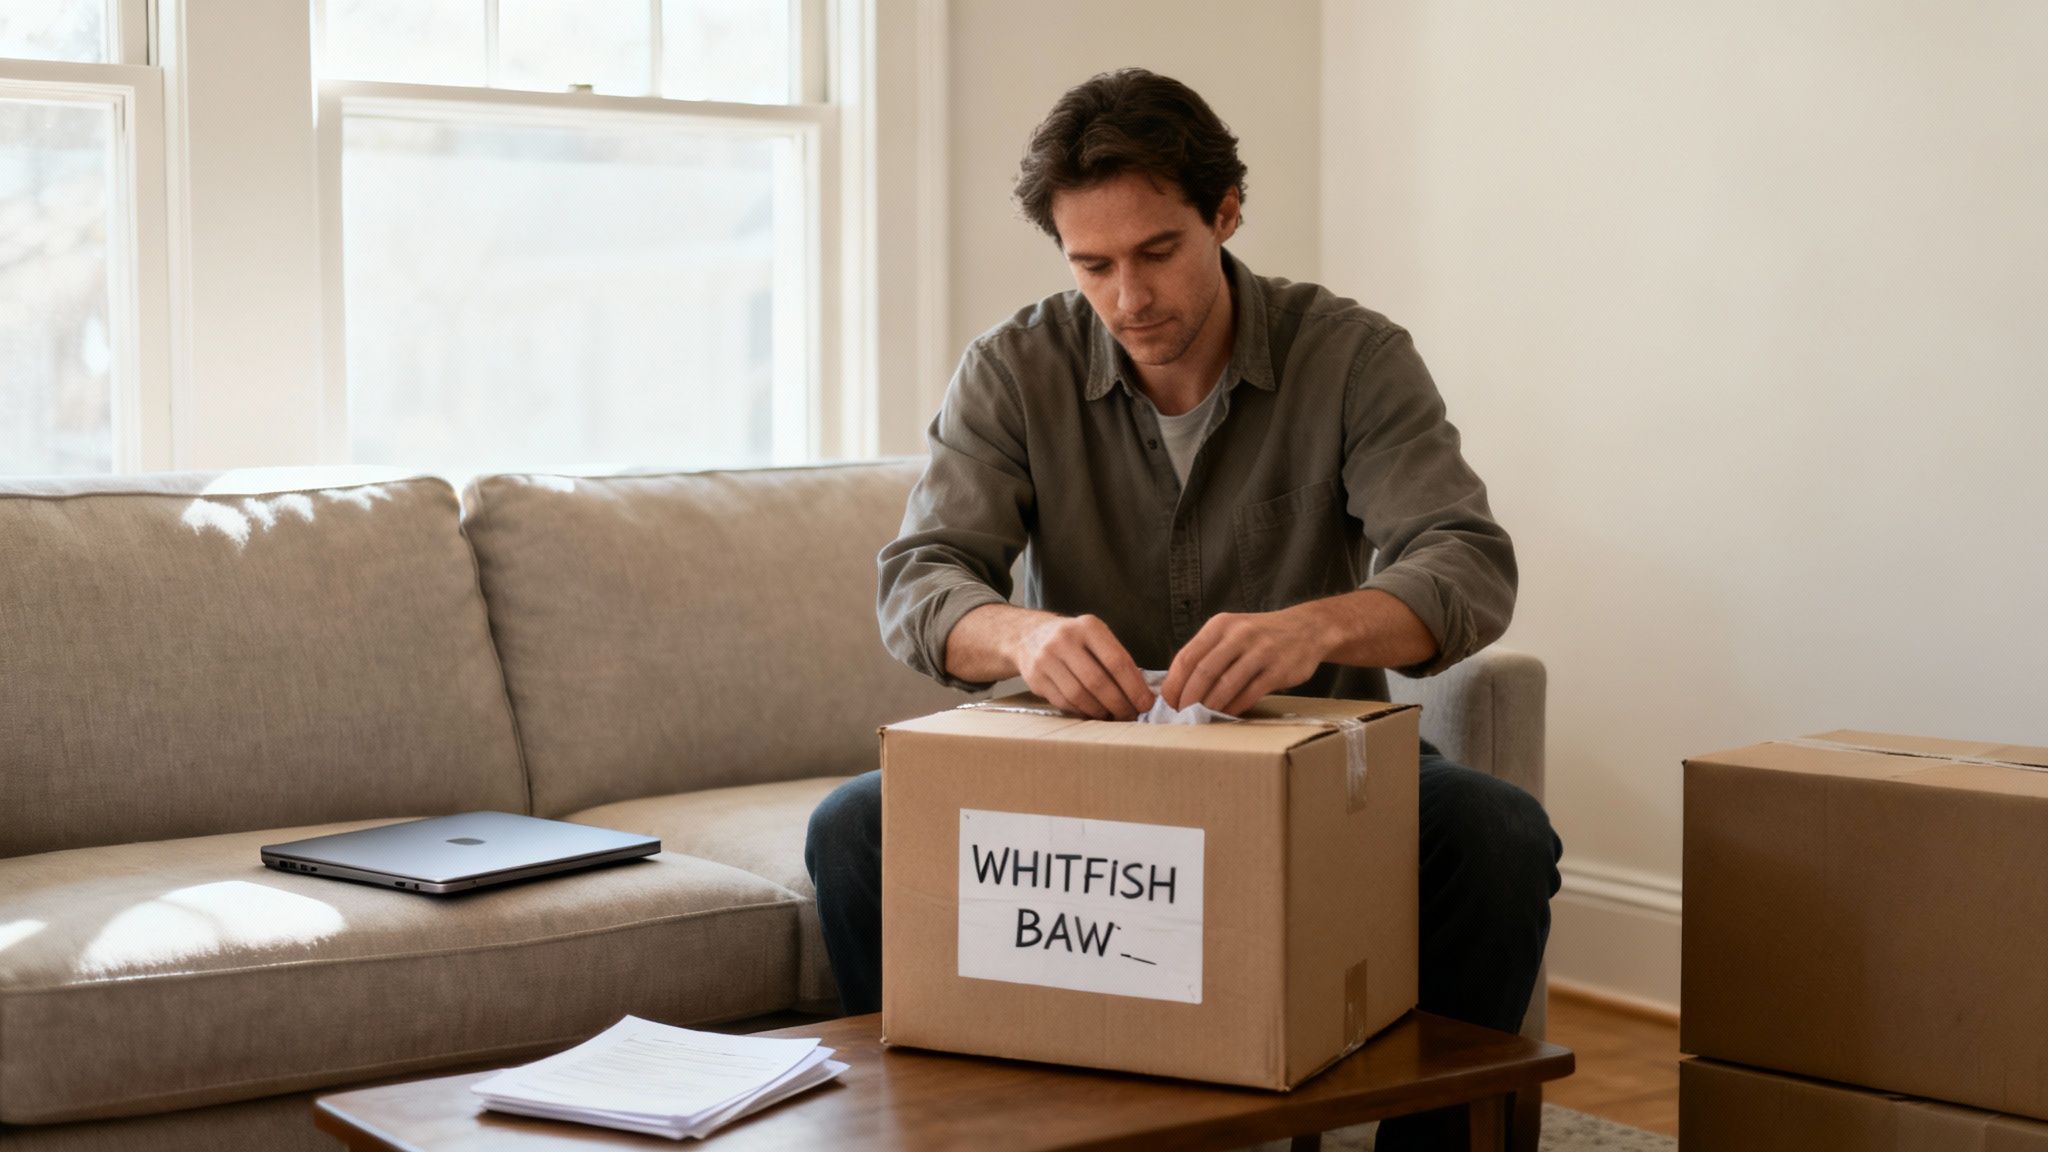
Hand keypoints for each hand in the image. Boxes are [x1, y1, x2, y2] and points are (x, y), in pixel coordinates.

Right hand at [1012, 614, 1154, 719]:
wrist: (1029, 635)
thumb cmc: (1074, 641)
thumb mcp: (1095, 637)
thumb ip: (1115, 659)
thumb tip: (1141, 694)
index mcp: (1088, 627)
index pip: (1117, 661)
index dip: (1134, 687)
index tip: (1146, 703)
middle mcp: (1065, 640)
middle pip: (1098, 682)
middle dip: (1119, 704)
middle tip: (1130, 715)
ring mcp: (1046, 659)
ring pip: (1079, 696)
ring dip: (1100, 711)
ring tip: (1112, 716)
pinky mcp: (1035, 678)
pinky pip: (1064, 702)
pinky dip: (1082, 711)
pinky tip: (1092, 712)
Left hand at [1162, 608, 1327, 715]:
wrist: (1308, 629)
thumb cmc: (1261, 636)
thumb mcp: (1231, 632)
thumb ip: (1207, 653)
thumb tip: (1177, 687)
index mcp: (1220, 625)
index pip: (1187, 656)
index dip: (1174, 683)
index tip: (1166, 703)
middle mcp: (1239, 634)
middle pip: (1203, 672)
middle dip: (1188, 699)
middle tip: (1180, 716)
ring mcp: (1261, 651)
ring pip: (1225, 685)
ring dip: (1209, 706)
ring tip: (1200, 719)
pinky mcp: (1279, 670)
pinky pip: (1250, 694)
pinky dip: (1234, 707)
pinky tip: (1226, 715)